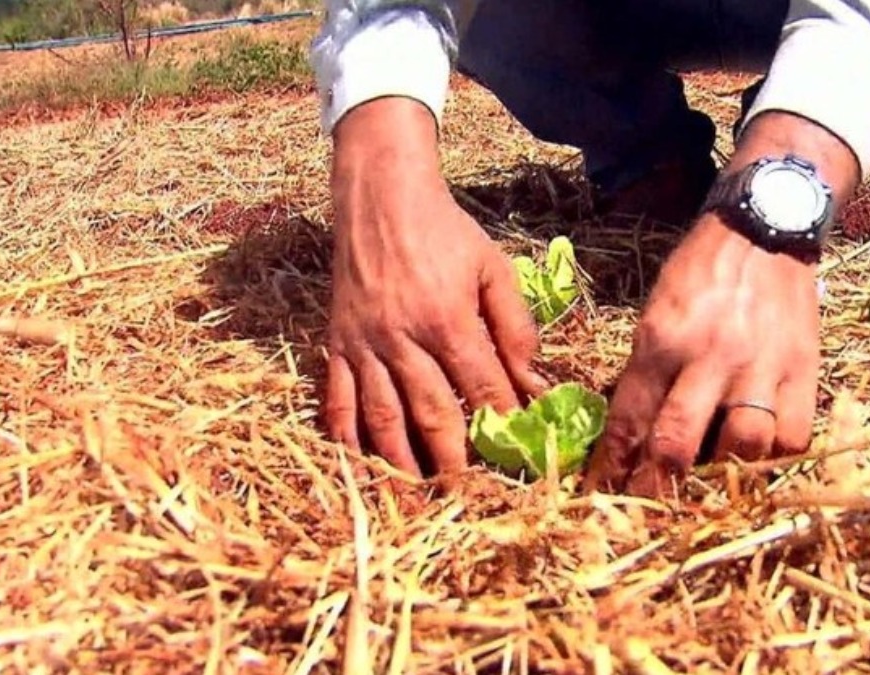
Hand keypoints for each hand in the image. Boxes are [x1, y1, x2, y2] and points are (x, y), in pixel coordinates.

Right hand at [323, 99, 546, 476]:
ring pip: (381, 417)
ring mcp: (364, 344)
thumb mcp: (492, 267)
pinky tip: (359, 467)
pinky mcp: (337, 343)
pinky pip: (336, 399)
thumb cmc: (444, 231)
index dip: (502, 424)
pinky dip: (345, 437)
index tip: (518, 456)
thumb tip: (533, 379)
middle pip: (431, 413)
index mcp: (447, 320)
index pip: (481, 387)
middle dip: (452, 460)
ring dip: (399, 463)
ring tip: (416, 498)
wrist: (380, 197)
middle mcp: (402, 339)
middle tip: (469, 497)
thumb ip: (515, 325)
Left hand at [583, 214, 820, 495]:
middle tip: (644, 510)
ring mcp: (761, 366)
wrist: (765, 227)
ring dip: (720, 477)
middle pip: (678, 444)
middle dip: (654, 488)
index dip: (612, 465)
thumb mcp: (656, 310)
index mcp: (663, 339)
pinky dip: (773, 457)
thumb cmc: (701, 271)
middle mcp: (711, 357)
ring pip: (741, 449)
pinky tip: (758, 458)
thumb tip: (628, 431)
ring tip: (707, 485)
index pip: (630, 418)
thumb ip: (645, 369)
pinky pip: (791, 437)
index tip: (600, 493)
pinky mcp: (803, 370)